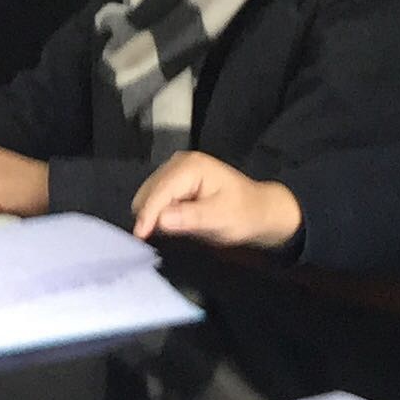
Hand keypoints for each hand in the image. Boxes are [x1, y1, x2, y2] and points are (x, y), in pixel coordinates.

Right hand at [132, 152, 301, 245]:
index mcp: (190, 166)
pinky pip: (155, 198)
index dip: (147, 214)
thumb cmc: (244, 214)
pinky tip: (172, 222)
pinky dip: (158, 212)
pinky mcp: (173, 181)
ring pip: (148, 196)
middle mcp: (178, 162)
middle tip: (162, 237)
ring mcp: (174, 170)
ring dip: (154, 215)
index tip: (139, 236)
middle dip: (150, 215)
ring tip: (172, 230)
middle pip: (148, 192)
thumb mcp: (221, 218)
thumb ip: (190, 217)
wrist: (260, 211)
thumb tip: (161, 220)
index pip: (160, 191)